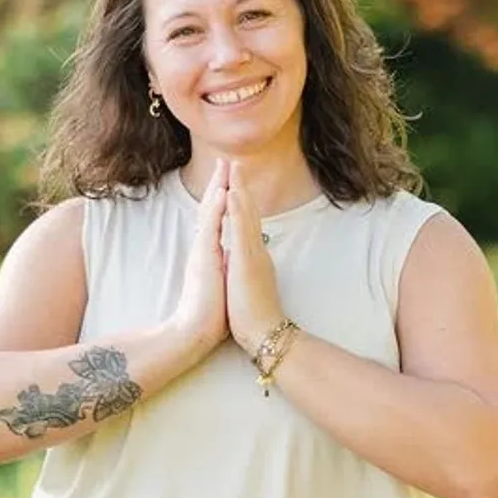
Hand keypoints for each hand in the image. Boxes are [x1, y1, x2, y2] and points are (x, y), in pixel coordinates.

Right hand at [169, 159, 230, 361]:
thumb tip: (228, 259)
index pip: (218, 219)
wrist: (197, 331)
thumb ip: (221, 266)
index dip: (222, 198)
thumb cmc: (211, 312)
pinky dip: (216, 208)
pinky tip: (221, 192)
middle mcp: (205, 248)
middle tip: (224, 161)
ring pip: (210, 212)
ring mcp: (203, 251)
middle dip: (219, 184)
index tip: (229, 179)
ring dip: (217, 187)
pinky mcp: (204, 258)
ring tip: (223, 167)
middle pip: (211, 208)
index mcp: (211, 253)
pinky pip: (211, 227)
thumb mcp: (220, 281)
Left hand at [223, 161, 285, 353]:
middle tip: (234, 163)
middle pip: (249, 212)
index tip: (233, 183)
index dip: (241, 201)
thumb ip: (248, 268)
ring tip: (233, 169)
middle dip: (240, 187)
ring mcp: (254, 255)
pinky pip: (242, 231)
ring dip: (240, 190)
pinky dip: (239, 211)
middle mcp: (256, 251)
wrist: (265, 334)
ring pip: (247, 216)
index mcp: (253, 256)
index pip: (246, 223)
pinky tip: (234, 195)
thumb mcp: (249, 285)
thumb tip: (243, 259)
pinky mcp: (248, 263)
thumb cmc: (254, 315)